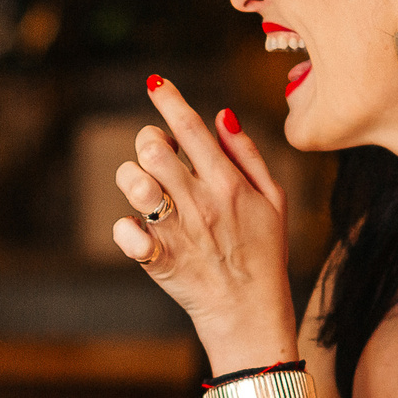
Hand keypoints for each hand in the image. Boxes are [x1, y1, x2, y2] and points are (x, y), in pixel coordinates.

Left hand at [112, 76, 298, 370]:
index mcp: (228, 183)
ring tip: (149, 193)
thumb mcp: (273, 200)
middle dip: (148, 143)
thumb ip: (247, 155)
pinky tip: (139, 232)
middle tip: (158, 157)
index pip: (191, 128)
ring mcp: (177, 231)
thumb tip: (221, 114)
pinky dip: (125, 229)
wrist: (252, 314)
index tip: (154, 82)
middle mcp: (200, 202)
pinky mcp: (159, 260)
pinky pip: (125, 232)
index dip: (169, 99)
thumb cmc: (264, 253)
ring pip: (134, 183)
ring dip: (133, 181)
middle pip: (153, 148)